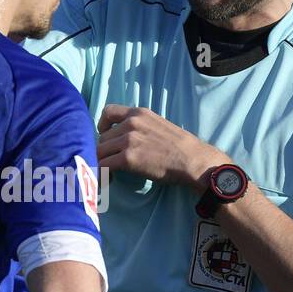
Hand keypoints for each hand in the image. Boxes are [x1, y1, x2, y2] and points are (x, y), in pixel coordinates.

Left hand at [96, 104, 227, 191]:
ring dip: (102, 162)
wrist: (192, 160)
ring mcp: (128, 140)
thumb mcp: (158, 125)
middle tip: (112, 161)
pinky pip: (103, 165)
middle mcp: (131, 123)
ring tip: (109, 172)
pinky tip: (107, 180)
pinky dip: (102, 174)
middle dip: (105, 150)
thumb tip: (124, 137)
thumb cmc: (180, 146)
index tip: (105, 134)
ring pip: (100, 151)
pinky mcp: (128, 158)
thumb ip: (140, 126)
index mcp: (139, 113)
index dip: (102, 125)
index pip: (108, 111)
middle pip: (102, 136)